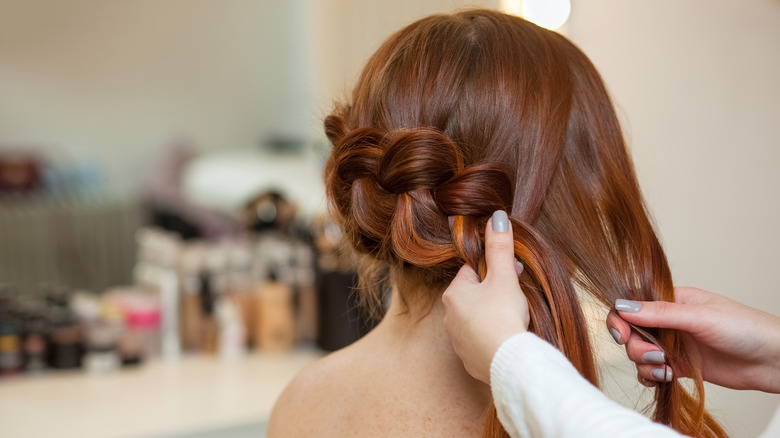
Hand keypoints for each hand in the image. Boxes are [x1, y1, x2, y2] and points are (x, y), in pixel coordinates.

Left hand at [442, 210, 528, 383]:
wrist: (507, 361)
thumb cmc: (502, 315)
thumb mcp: (504, 276)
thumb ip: (500, 247)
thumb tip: (496, 217)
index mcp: (453, 294)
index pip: (471, 272)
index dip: (494, 271)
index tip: (510, 277)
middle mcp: (449, 317)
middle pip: (475, 296)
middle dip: (495, 294)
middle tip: (515, 298)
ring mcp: (458, 341)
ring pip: (478, 320)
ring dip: (494, 316)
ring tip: (513, 319)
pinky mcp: (469, 360)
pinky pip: (482, 342)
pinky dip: (494, 338)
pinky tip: (508, 339)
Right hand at [607, 286, 779, 392]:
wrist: (772, 360)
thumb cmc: (745, 329)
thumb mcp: (700, 317)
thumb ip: (659, 313)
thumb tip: (622, 307)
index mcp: (671, 300)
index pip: (631, 305)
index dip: (621, 320)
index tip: (623, 335)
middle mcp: (669, 321)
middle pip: (632, 332)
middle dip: (636, 346)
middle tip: (655, 356)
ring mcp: (674, 344)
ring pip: (639, 353)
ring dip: (645, 364)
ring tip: (666, 368)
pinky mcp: (680, 366)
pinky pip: (652, 371)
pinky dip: (652, 376)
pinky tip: (667, 377)